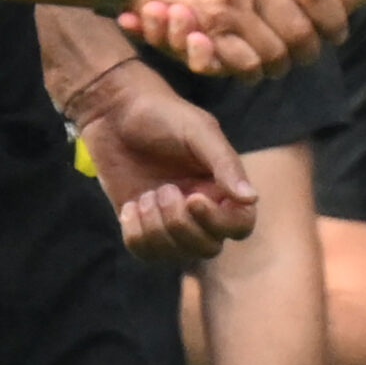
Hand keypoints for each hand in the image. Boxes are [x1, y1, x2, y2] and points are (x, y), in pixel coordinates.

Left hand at [67, 58, 259, 261]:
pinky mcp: (141, 225)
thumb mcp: (197, 130)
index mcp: (221, 185)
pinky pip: (146, 253)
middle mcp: (200, 207)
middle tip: (163, 190)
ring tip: (146, 196)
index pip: (239, 225)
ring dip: (157, 229)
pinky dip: (137, 234)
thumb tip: (251, 199)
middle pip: (208, 247)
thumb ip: (225, 163)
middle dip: (182, 225)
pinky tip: (131, 206)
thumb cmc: (161, 114)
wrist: (114, 111)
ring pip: (176, 253)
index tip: (192, 198)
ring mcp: (170, 219)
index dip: (219, 222)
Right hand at [125, 0, 365, 64]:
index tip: (134, 8)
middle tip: (138, 12)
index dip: (156, 13)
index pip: (179, 8)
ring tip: (162, 18)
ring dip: (176, 42)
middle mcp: (236, 13)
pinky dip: (210, 58)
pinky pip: (233, 63)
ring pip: (203, 52)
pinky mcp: (272, 49)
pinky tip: (193, 36)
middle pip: (185, 34)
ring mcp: (252, 33)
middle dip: (161, 29)